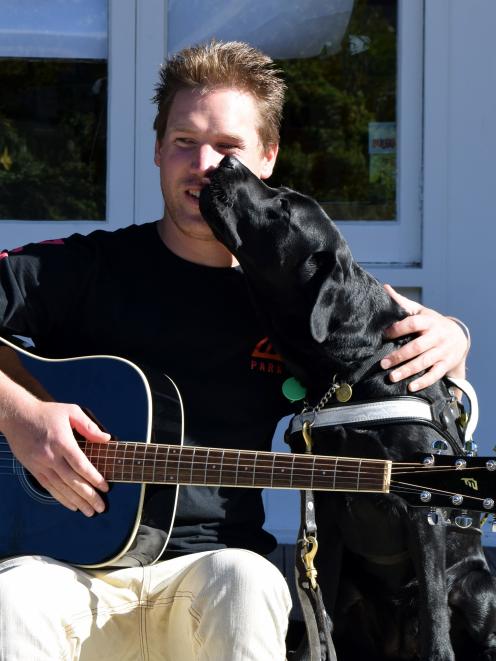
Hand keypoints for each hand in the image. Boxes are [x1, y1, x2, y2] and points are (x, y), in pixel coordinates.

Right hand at [3, 396, 109, 516]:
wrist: (17, 415)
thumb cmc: (46, 413)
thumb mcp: (71, 411)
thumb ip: (89, 426)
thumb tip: (106, 439)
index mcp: (62, 442)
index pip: (80, 465)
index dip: (94, 478)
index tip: (105, 487)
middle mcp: (51, 456)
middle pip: (72, 481)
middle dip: (88, 496)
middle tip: (100, 507)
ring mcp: (40, 465)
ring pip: (61, 488)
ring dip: (76, 501)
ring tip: (89, 511)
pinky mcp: (33, 469)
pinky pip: (49, 487)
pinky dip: (61, 498)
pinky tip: (72, 505)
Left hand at [380, 284, 468, 391]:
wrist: (459, 336)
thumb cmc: (432, 323)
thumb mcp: (420, 311)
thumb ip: (402, 303)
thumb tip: (384, 288)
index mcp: (428, 322)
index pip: (413, 324)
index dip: (398, 329)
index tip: (384, 335)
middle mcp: (436, 336)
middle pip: (417, 347)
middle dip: (399, 356)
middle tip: (383, 363)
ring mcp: (442, 351)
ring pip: (424, 362)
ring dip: (407, 370)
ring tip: (392, 377)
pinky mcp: (446, 364)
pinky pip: (435, 374)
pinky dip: (423, 381)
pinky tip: (410, 387)